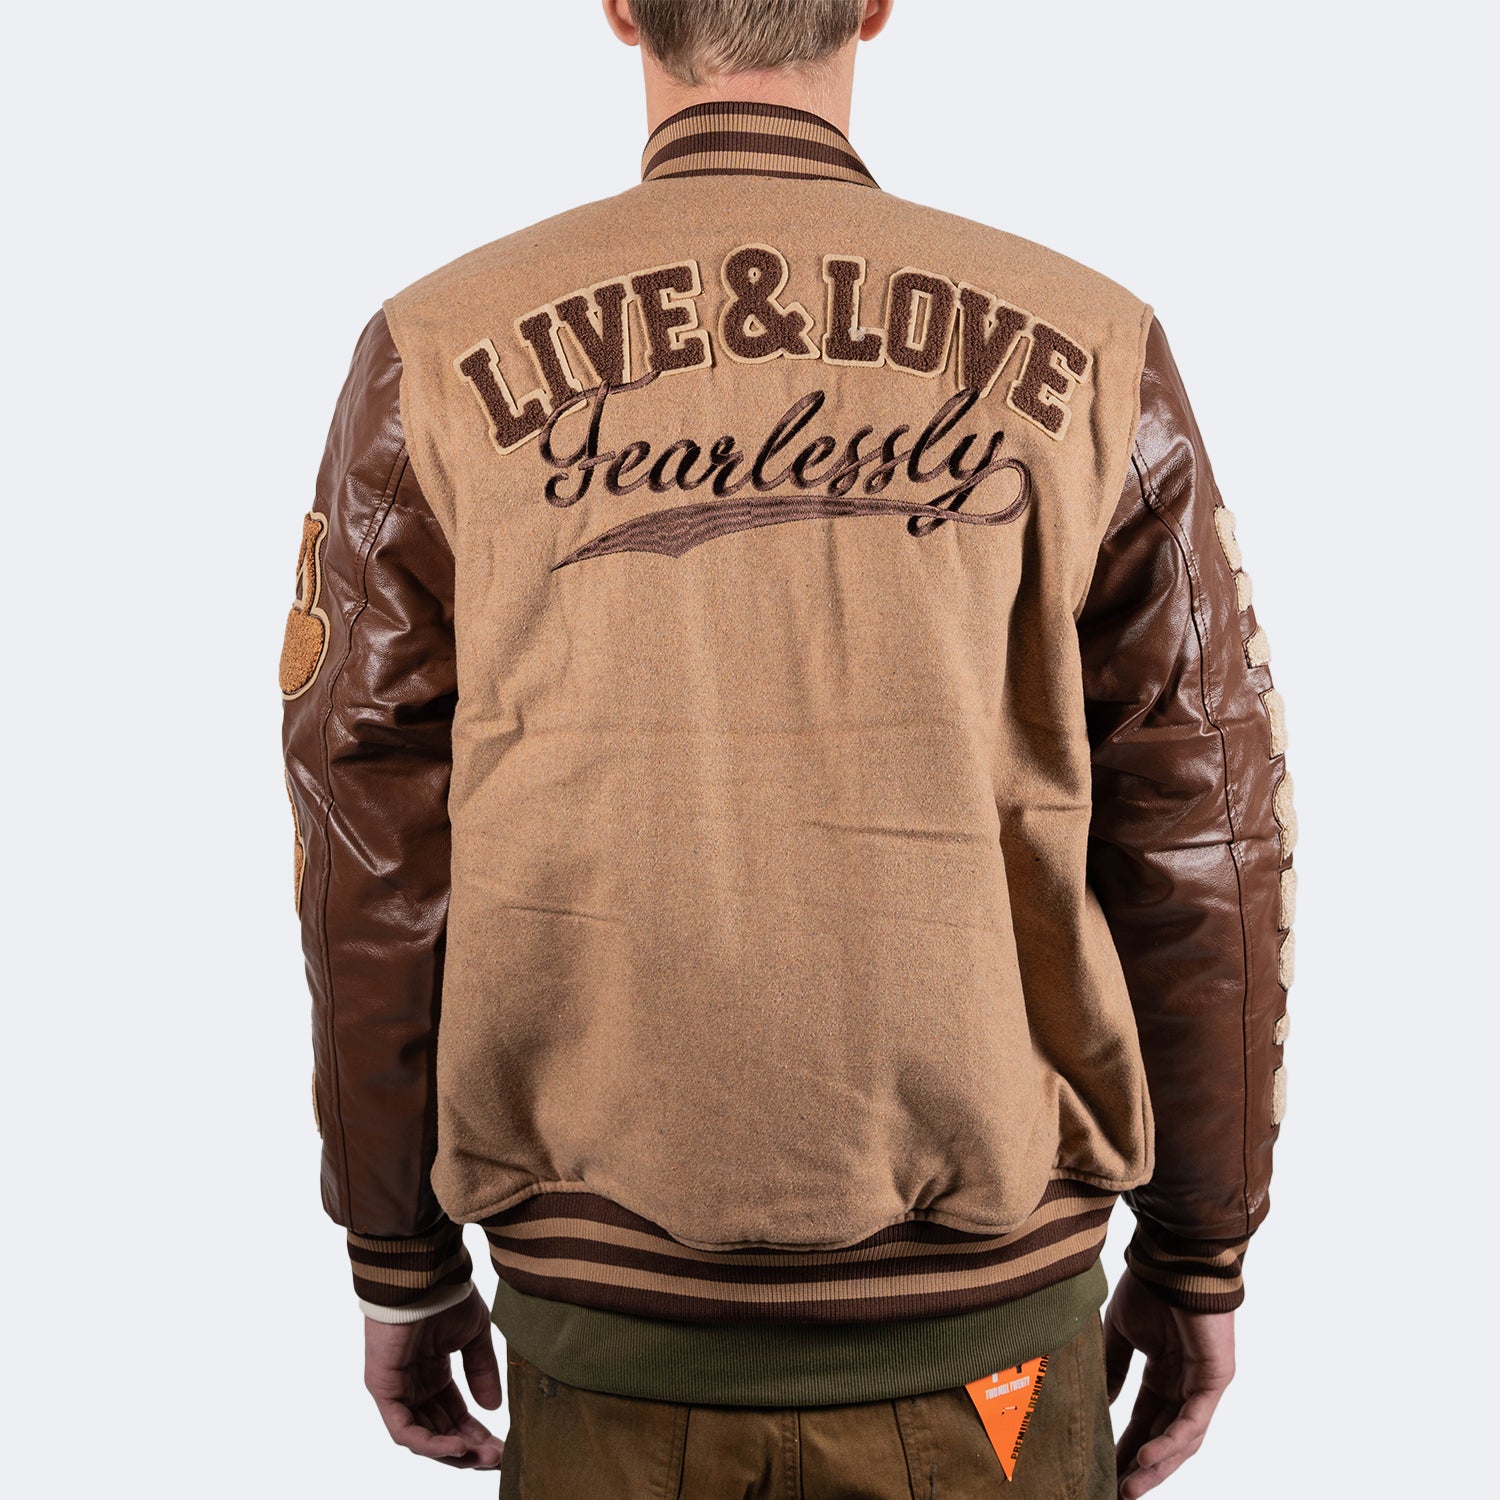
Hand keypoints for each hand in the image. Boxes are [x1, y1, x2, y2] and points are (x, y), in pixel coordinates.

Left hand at [363, 1285, 504, 1468]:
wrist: (423, 1275)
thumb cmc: (446, 1295)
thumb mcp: (474, 1335)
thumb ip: (482, 1370)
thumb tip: (493, 1406)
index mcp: (434, 1372)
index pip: (455, 1414)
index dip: (477, 1433)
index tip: (501, 1447)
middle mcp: (414, 1385)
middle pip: (440, 1430)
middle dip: (468, 1448)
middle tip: (496, 1459)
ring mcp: (397, 1389)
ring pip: (422, 1436)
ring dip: (452, 1451)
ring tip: (482, 1457)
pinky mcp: (383, 1390)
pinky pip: (403, 1429)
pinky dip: (429, 1443)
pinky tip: (457, 1446)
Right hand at [1104, 1267, 1234, 1496]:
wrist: (1174, 1257)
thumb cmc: (1149, 1285)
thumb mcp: (1122, 1333)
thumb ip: (1113, 1369)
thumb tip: (1099, 1405)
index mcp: (1164, 1373)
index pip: (1143, 1421)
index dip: (1123, 1446)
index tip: (1102, 1470)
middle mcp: (1185, 1384)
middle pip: (1162, 1439)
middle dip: (1138, 1468)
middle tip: (1115, 1493)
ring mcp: (1202, 1385)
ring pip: (1181, 1439)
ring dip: (1156, 1467)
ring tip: (1128, 1488)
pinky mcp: (1215, 1380)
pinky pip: (1194, 1422)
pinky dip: (1171, 1442)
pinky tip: (1147, 1459)